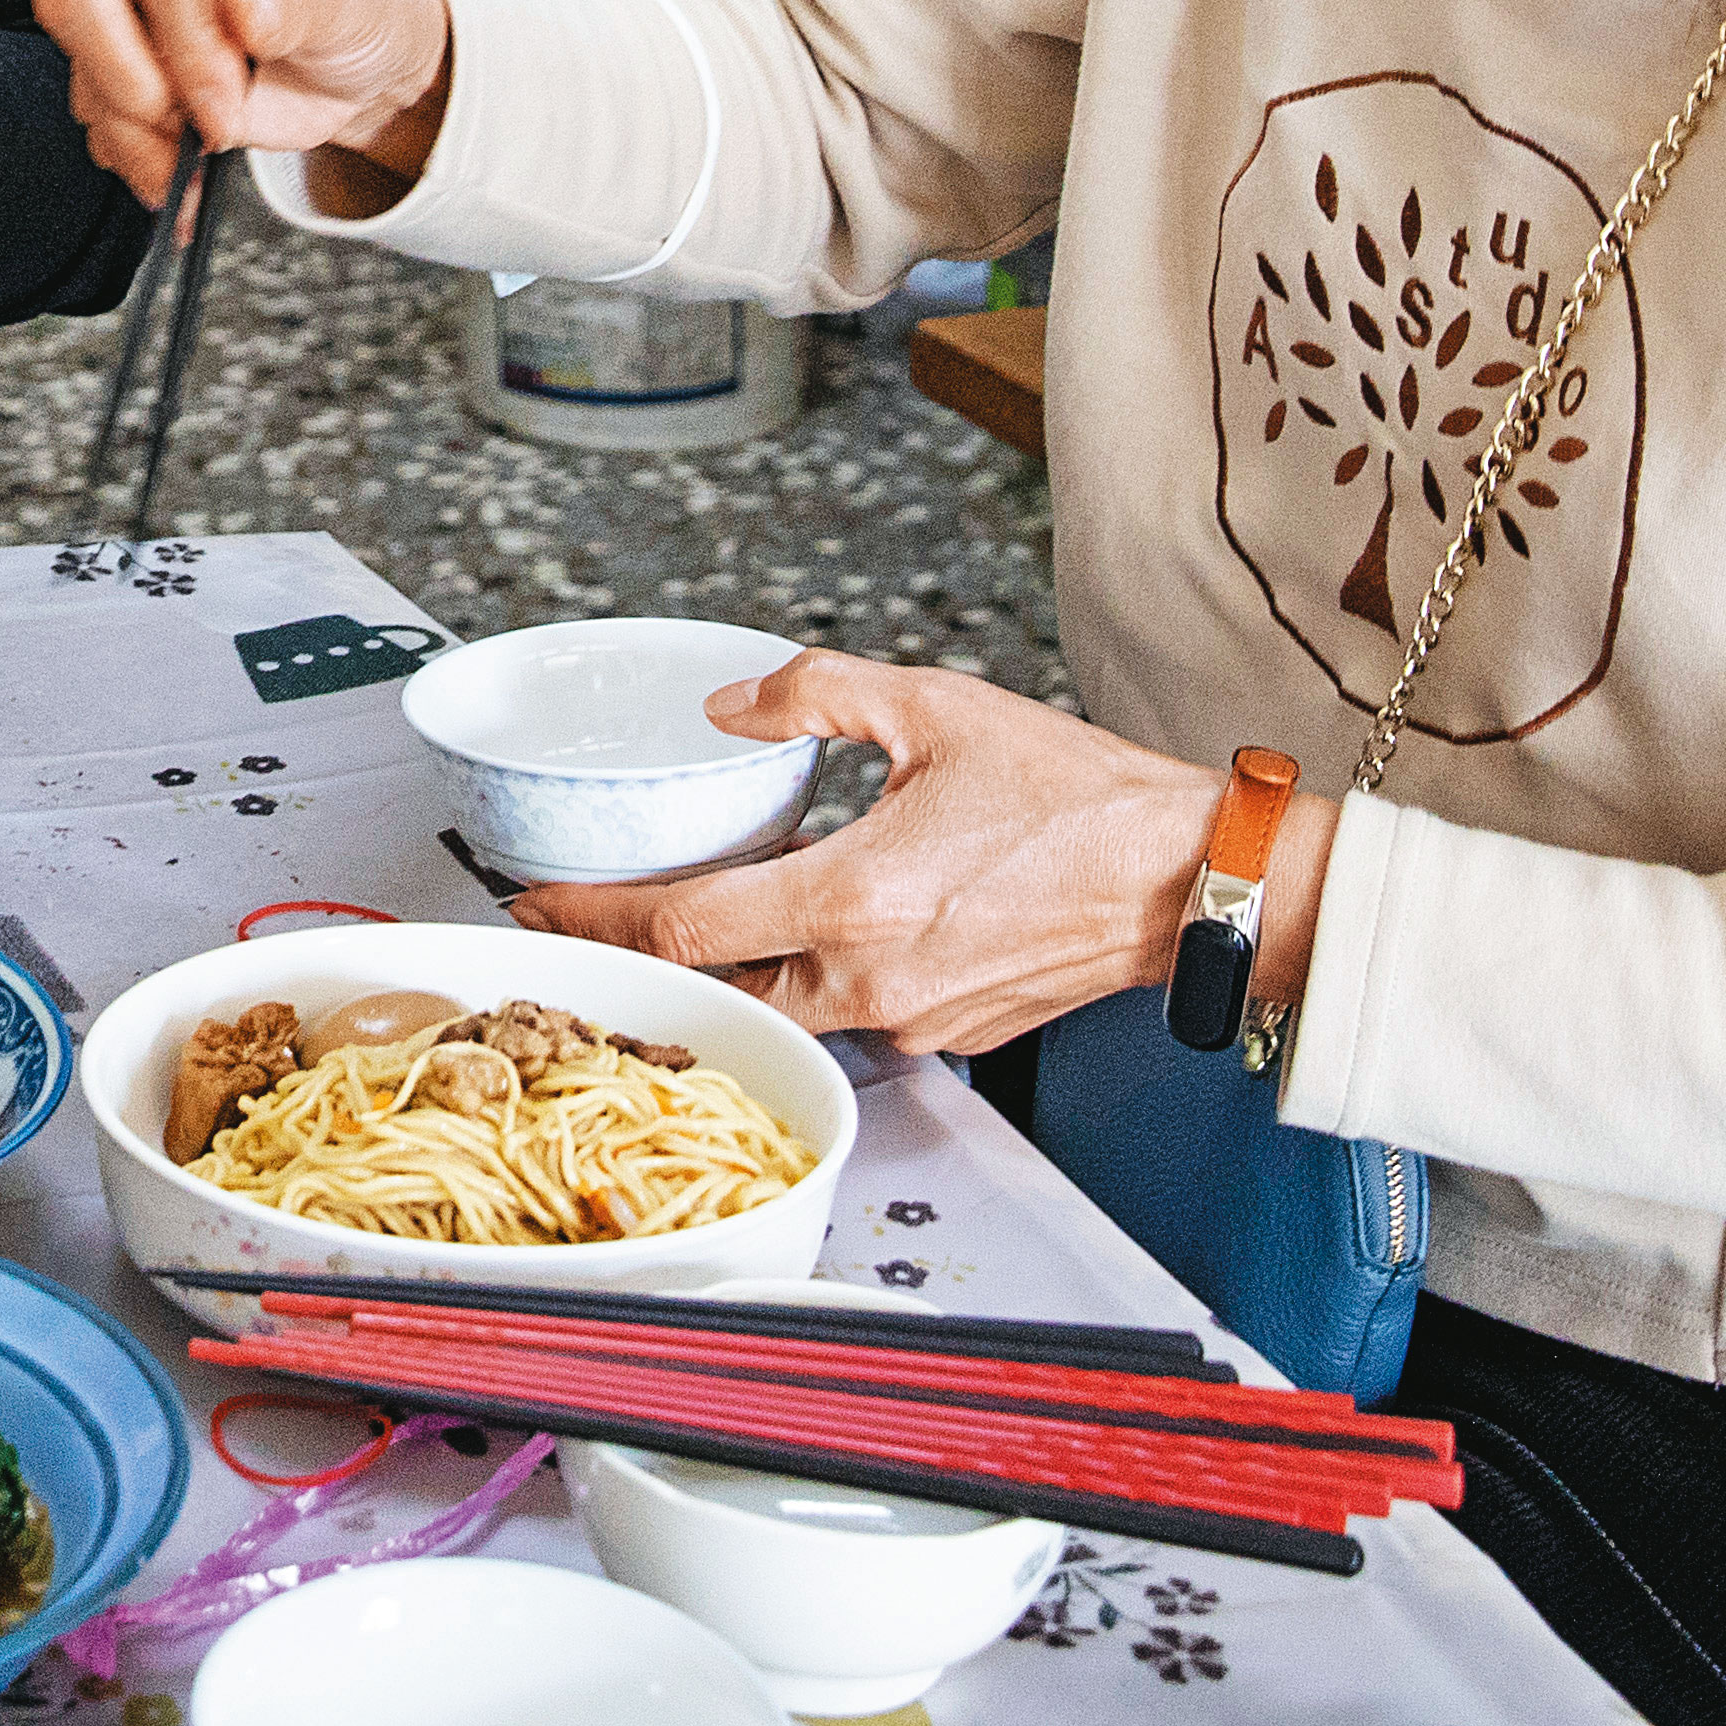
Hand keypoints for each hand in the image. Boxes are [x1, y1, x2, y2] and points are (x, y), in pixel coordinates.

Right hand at [31, 0, 456, 207]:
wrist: (351, 66)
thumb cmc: (353, 7)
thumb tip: (244, 7)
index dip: (190, 39)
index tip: (230, 93)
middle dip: (137, 80)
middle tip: (205, 123)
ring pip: (79, 62)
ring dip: (138, 133)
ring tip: (203, 156)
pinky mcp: (107, 56)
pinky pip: (92, 112)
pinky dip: (136, 156)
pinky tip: (183, 168)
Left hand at [511, 650, 1316, 1060]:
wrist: (1187, 879)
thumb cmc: (1078, 797)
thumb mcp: (934, 708)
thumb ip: (816, 693)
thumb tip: (735, 699)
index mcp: (854, 899)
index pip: (684, 928)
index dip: (595, 918)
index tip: (538, 902)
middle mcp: (870, 976)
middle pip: (714, 987)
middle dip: (639, 959)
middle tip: (582, 922)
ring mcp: (909, 1017)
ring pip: (778, 1012)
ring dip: (722, 976)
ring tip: (676, 930)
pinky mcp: (947, 1033)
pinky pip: (846, 1017)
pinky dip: (802, 984)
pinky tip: (791, 940)